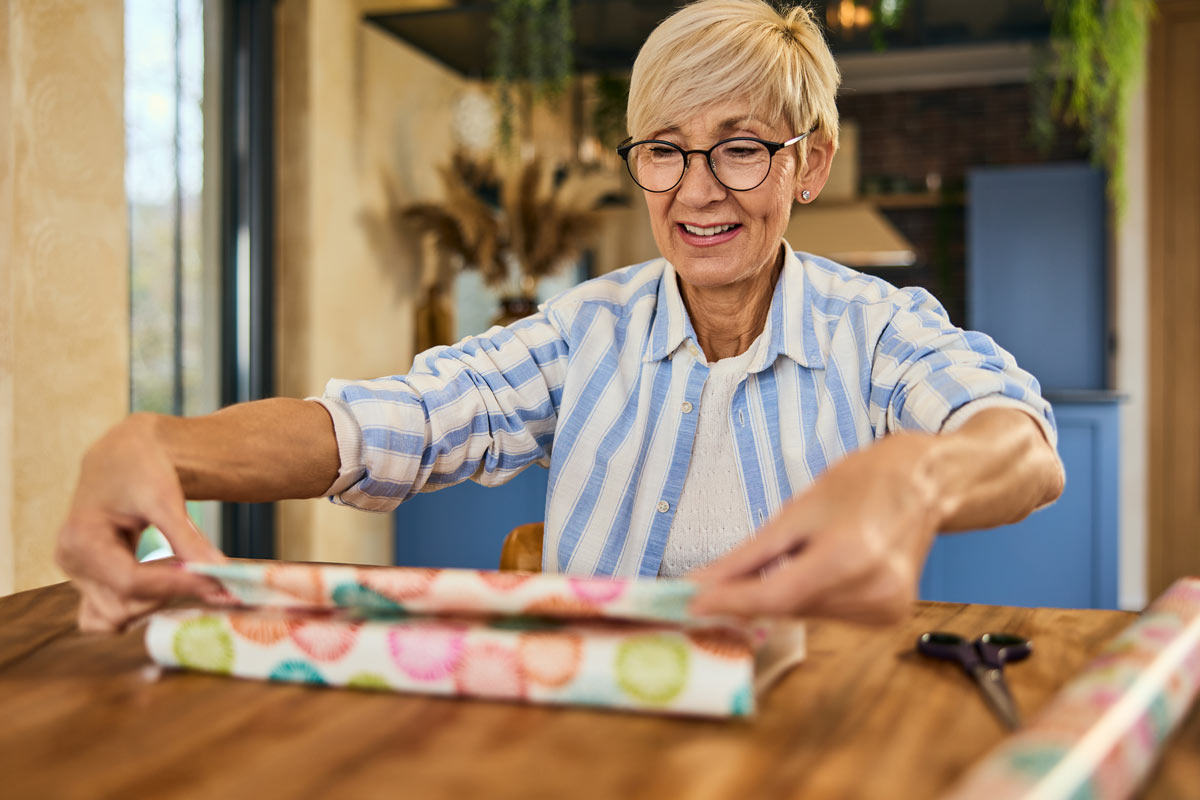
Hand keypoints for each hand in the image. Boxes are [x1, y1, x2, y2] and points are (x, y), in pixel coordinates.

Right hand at [55, 414, 225, 632]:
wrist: (125, 454)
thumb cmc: (140, 467)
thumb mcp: (165, 499)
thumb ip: (188, 539)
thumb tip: (221, 571)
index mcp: (80, 539)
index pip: (130, 582)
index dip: (175, 586)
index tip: (214, 582)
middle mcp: (71, 561)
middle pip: (121, 605)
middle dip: (166, 595)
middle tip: (205, 576)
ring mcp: (78, 573)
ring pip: (117, 615)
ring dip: (156, 602)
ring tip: (186, 573)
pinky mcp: (91, 578)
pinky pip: (112, 610)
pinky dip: (142, 604)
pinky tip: (168, 581)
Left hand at [688, 432, 941, 624]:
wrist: (924, 484)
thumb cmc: (862, 484)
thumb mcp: (797, 511)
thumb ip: (748, 556)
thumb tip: (702, 582)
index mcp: (849, 555)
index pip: (775, 596)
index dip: (729, 603)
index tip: (690, 603)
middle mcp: (872, 589)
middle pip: (788, 608)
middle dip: (748, 597)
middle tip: (716, 584)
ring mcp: (885, 608)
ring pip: (804, 615)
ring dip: (782, 596)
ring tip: (796, 555)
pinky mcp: (888, 617)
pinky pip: (827, 615)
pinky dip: (810, 597)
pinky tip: (820, 569)